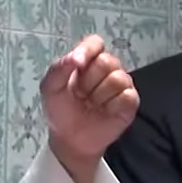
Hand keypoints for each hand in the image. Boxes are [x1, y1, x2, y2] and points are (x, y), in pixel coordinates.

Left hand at [40, 35, 138, 182]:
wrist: (70, 139)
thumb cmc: (61, 111)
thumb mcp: (50, 88)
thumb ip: (59, 69)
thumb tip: (75, 57)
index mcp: (87, 60)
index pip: (95, 43)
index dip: (87, 51)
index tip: (77, 64)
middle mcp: (107, 68)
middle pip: (107, 61)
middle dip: (88, 81)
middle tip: (80, 95)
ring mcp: (121, 84)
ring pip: (117, 79)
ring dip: (99, 96)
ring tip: (91, 104)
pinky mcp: (130, 101)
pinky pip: (127, 96)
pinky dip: (112, 106)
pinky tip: (104, 112)